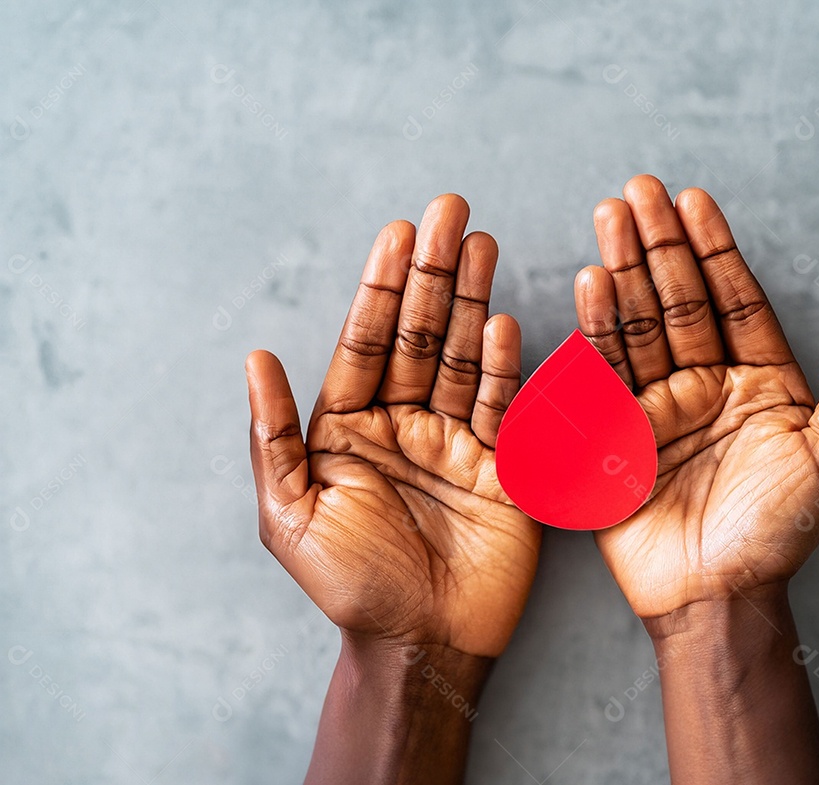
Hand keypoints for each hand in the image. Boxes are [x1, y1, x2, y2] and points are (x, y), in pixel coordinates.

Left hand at [246, 194, 540, 658]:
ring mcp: (456, 440)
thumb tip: (254, 356)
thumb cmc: (350, 586)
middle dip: (433, 273)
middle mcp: (404, 423)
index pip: (365, 343)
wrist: (421, 644)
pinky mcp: (502, 466)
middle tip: (449, 212)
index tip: (397, 232)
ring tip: (480, 244)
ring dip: (472, 301)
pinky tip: (503, 323)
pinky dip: (502, 369)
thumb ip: (272, 437)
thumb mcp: (291, 515)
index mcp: (349, 428)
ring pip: (461, 358)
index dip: (381, 287)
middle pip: (418, 335)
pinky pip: (502, 409)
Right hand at [574, 175, 818, 618]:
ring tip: (610, 218)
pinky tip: (591, 282)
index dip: (715, 250)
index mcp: (760, 383)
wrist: (716, 595)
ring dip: (625, 269)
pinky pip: (606, 370)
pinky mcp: (618, 432)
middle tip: (637, 191)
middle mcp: (707, 385)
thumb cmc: (780, 532)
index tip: (695, 199)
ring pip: (640, 324)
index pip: (736, 300)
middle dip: (660, 244)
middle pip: (680, 301)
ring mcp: (659, 406)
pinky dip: (597, 326)